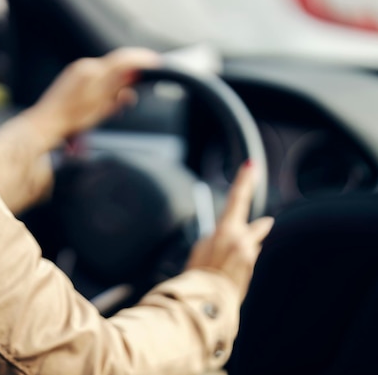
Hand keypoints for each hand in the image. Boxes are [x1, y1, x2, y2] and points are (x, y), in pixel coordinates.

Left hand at [22, 47, 160, 145]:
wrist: (46, 124)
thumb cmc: (71, 120)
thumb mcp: (101, 107)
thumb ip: (118, 89)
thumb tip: (134, 74)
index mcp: (93, 72)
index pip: (124, 59)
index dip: (142, 60)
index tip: (155, 62)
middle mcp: (85, 67)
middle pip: (116, 66)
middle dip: (129, 78)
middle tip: (133, 95)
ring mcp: (77, 71)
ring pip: (106, 73)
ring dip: (116, 85)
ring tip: (116, 104)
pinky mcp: (72, 77)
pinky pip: (96, 78)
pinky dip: (105, 87)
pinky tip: (103, 102)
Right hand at [185, 161, 273, 295]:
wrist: (208, 299)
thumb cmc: (199, 272)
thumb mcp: (201, 247)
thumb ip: (216, 236)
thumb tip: (225, 234)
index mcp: (226, 230)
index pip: (237, 199)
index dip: (244, 181)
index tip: (251, 166)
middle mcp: (242, 240)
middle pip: (254, 226)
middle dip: (257, 226)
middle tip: (266, 222)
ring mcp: (249, 255)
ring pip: (250, 245)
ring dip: (244, 249)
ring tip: (229, 263)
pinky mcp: (251, 268)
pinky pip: (247, 259)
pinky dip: (240, 262)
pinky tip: (228, 272)